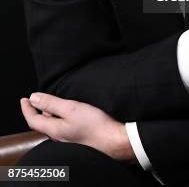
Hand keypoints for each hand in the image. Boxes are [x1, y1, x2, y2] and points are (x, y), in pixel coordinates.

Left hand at [21, 93, 135, 162]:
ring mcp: (68, 141)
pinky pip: (63, 128)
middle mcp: (59, 138)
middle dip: (38, 111)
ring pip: (54, 126)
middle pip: (43, 123)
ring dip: (50, 114)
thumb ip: (52, 103)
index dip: (26, 108)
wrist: (113, 141)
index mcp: (54, 131)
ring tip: (54, 103)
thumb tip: (33, 98)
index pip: (33, 120)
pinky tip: (70, 114)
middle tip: (38, 98)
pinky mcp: (78, 140)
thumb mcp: (71, 109)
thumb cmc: (94, 125)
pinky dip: (61, 119)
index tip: (24, 99)